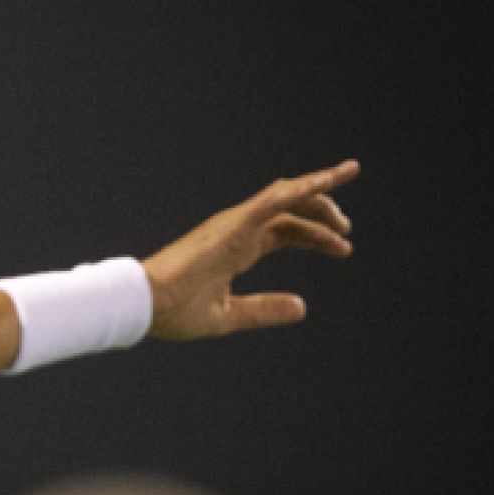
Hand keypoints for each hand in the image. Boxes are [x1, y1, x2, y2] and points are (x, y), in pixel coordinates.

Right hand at [144, 160, 358, 339]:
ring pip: (286, 194)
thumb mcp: (230, 315)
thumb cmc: (174, 311)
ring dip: (320, 190)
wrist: (146, 305)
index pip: (285, 230)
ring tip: (347, 185)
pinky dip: (302, 187)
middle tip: (347, 228)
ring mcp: (235, 224)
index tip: (343, 249)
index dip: (316, 236)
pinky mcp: (233, 225)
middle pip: (290, 207)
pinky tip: (327, 180)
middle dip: (323, 210)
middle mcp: (238, 229)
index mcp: (237, 248)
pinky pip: (274, 199)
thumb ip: (265, 309)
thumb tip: (303, 307)